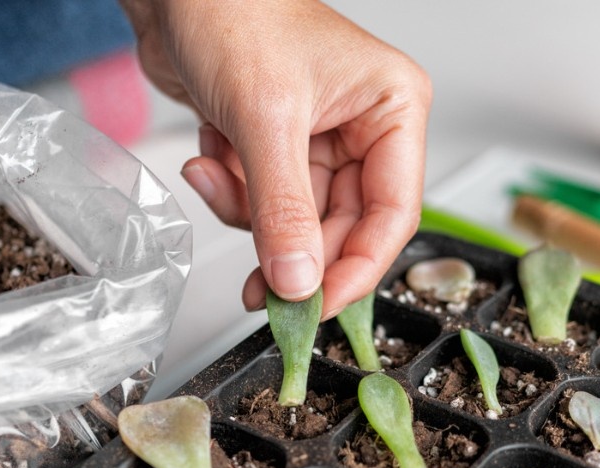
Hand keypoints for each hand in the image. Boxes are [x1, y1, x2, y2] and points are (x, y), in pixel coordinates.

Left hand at [120, 0, 431, 318]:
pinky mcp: (275, 148)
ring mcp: (319, 140)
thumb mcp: (265, 119)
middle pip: (343, 228)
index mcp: (393, 108)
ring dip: (249, 215)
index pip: (393, 214)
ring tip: (215, 179)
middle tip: (259, 290)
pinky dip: (230, 193)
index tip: (317, 306)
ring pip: (297, 222)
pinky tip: (207, 157)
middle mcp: (364, 128)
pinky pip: (262, 204)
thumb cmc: (232, 10)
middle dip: (293, 252)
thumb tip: (299, 283)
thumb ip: (284, 210)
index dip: (356, 269)